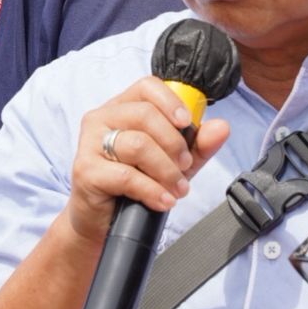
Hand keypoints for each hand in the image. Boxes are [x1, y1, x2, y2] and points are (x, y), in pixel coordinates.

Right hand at [67, 77, 229, 246]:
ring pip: (137, 145)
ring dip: (166, 170)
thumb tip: (221, 127)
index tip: (187, 123)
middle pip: (145, 115)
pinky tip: (163, 200)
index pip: (147, 87)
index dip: (170, 101)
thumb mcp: (174, 162)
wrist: (103, 221)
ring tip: (177, 188)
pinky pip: (126, 175)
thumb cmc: (135, 185)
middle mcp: (102, 119)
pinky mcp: (85, 170)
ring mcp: (89, 144)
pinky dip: (151, 190)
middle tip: (185, 166)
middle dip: (173, 143)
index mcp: (122, 108)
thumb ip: (198, 144)